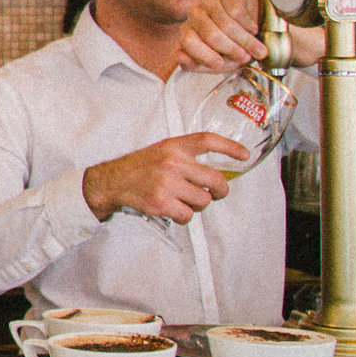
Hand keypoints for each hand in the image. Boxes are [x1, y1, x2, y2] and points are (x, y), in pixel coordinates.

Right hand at [81, 132, 251, 223]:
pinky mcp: (161, 202)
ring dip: (197, 205)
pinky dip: (184, 216)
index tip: (244, 155)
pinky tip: (174, 210)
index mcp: (173, 146)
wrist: (111, 182)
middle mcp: (172, 162)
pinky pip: (188, 215)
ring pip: (203, 200)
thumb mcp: (161, 152)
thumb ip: (185, 157)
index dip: (229, 147)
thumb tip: (214, 173)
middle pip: (214, 178)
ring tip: (184, 201)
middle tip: (216, 193)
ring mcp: (166, 183)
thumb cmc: (138, 168)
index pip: (207, 140)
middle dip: (220, 190)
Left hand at [174, 0, 324, 72]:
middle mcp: (195, 15)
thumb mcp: (220, 62)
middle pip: (211, 35)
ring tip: (256, 47)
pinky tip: (254, 29)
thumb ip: (199, 65)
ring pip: (226, 24)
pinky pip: (237, 12)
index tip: (222, 63)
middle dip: (232, 49)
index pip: (188, 42)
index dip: (205, 55)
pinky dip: (249, 25)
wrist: (258, 28)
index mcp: (189, 32)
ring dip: (245, 40)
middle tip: (247, 57)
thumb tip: (184, 62)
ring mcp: (209, 2)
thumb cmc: (236, 46)